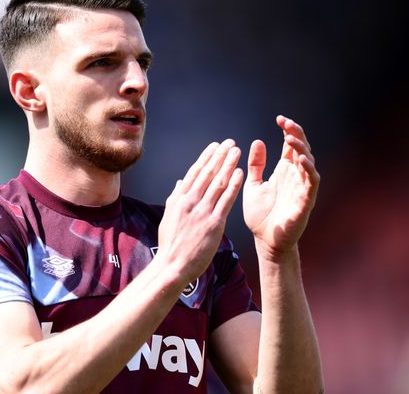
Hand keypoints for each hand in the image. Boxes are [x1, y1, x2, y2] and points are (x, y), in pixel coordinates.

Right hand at [158, 139, 243, 281]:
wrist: (172, 266)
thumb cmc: (170, 245)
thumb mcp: (168, 217)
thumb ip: (175, 198)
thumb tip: (179, 182)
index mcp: (178, 199)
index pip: (194, 172)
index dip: (206, 157)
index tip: (214, 146)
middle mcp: (190, 201)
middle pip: (207, 173)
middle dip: (219, 156)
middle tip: (229, 142)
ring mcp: (202, 212)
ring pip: (218, 183)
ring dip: (228, 165)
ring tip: (236, 151)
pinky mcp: (214, 223)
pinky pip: (226, 200)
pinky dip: (234, 185)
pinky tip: (240, 173)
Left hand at [243, 116, 319, 260]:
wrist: (265, 241)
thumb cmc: (260, 215)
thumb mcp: (253, 185)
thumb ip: (256, 165)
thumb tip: (257, 142)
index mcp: (284, 171)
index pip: (291, 145)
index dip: (289, 130)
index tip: (279, 119)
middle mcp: (296, 176)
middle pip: (302, 148)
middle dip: (296, 134)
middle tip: (286, 123)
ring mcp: (302, 187)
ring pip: (309, 162)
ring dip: (302, 149)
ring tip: (290, 139)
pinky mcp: (306, 200)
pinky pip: (311, 182)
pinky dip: (308, 169)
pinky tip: (299, 159)